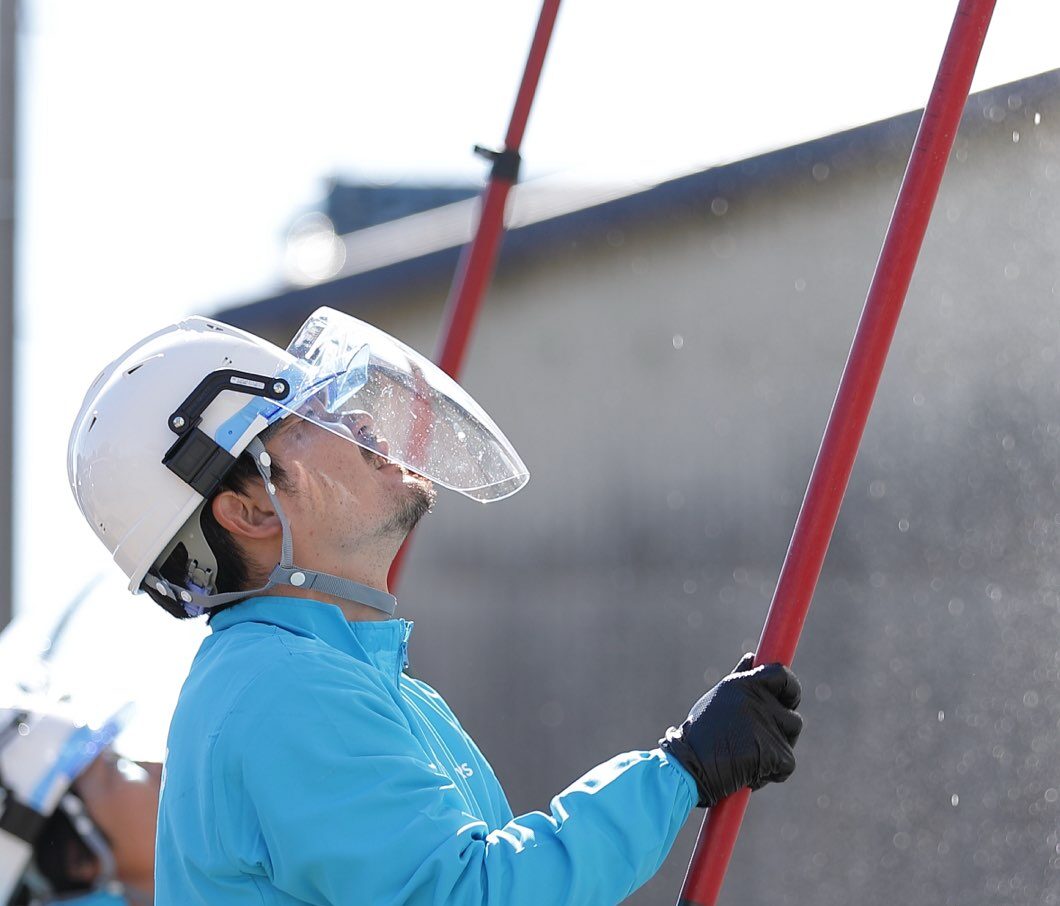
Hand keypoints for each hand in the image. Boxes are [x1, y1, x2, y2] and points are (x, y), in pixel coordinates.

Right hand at [660, 653, 802, 807]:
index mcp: (744, 684)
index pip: (781, 674)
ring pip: (789, 738)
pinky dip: (772, 771)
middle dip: (783, 726)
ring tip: (748, 754)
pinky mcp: (776, 753)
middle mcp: (758, 701)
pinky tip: (749, 770)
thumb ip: (741, 678)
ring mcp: (768, 727)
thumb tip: (752, 658)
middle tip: (763, 737)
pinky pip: (786, 763)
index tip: (787, 697)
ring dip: (776, 748)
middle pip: (791, 713)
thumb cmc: (701, 733)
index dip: (790, 686)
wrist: (691, 768)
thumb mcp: (717, 698)